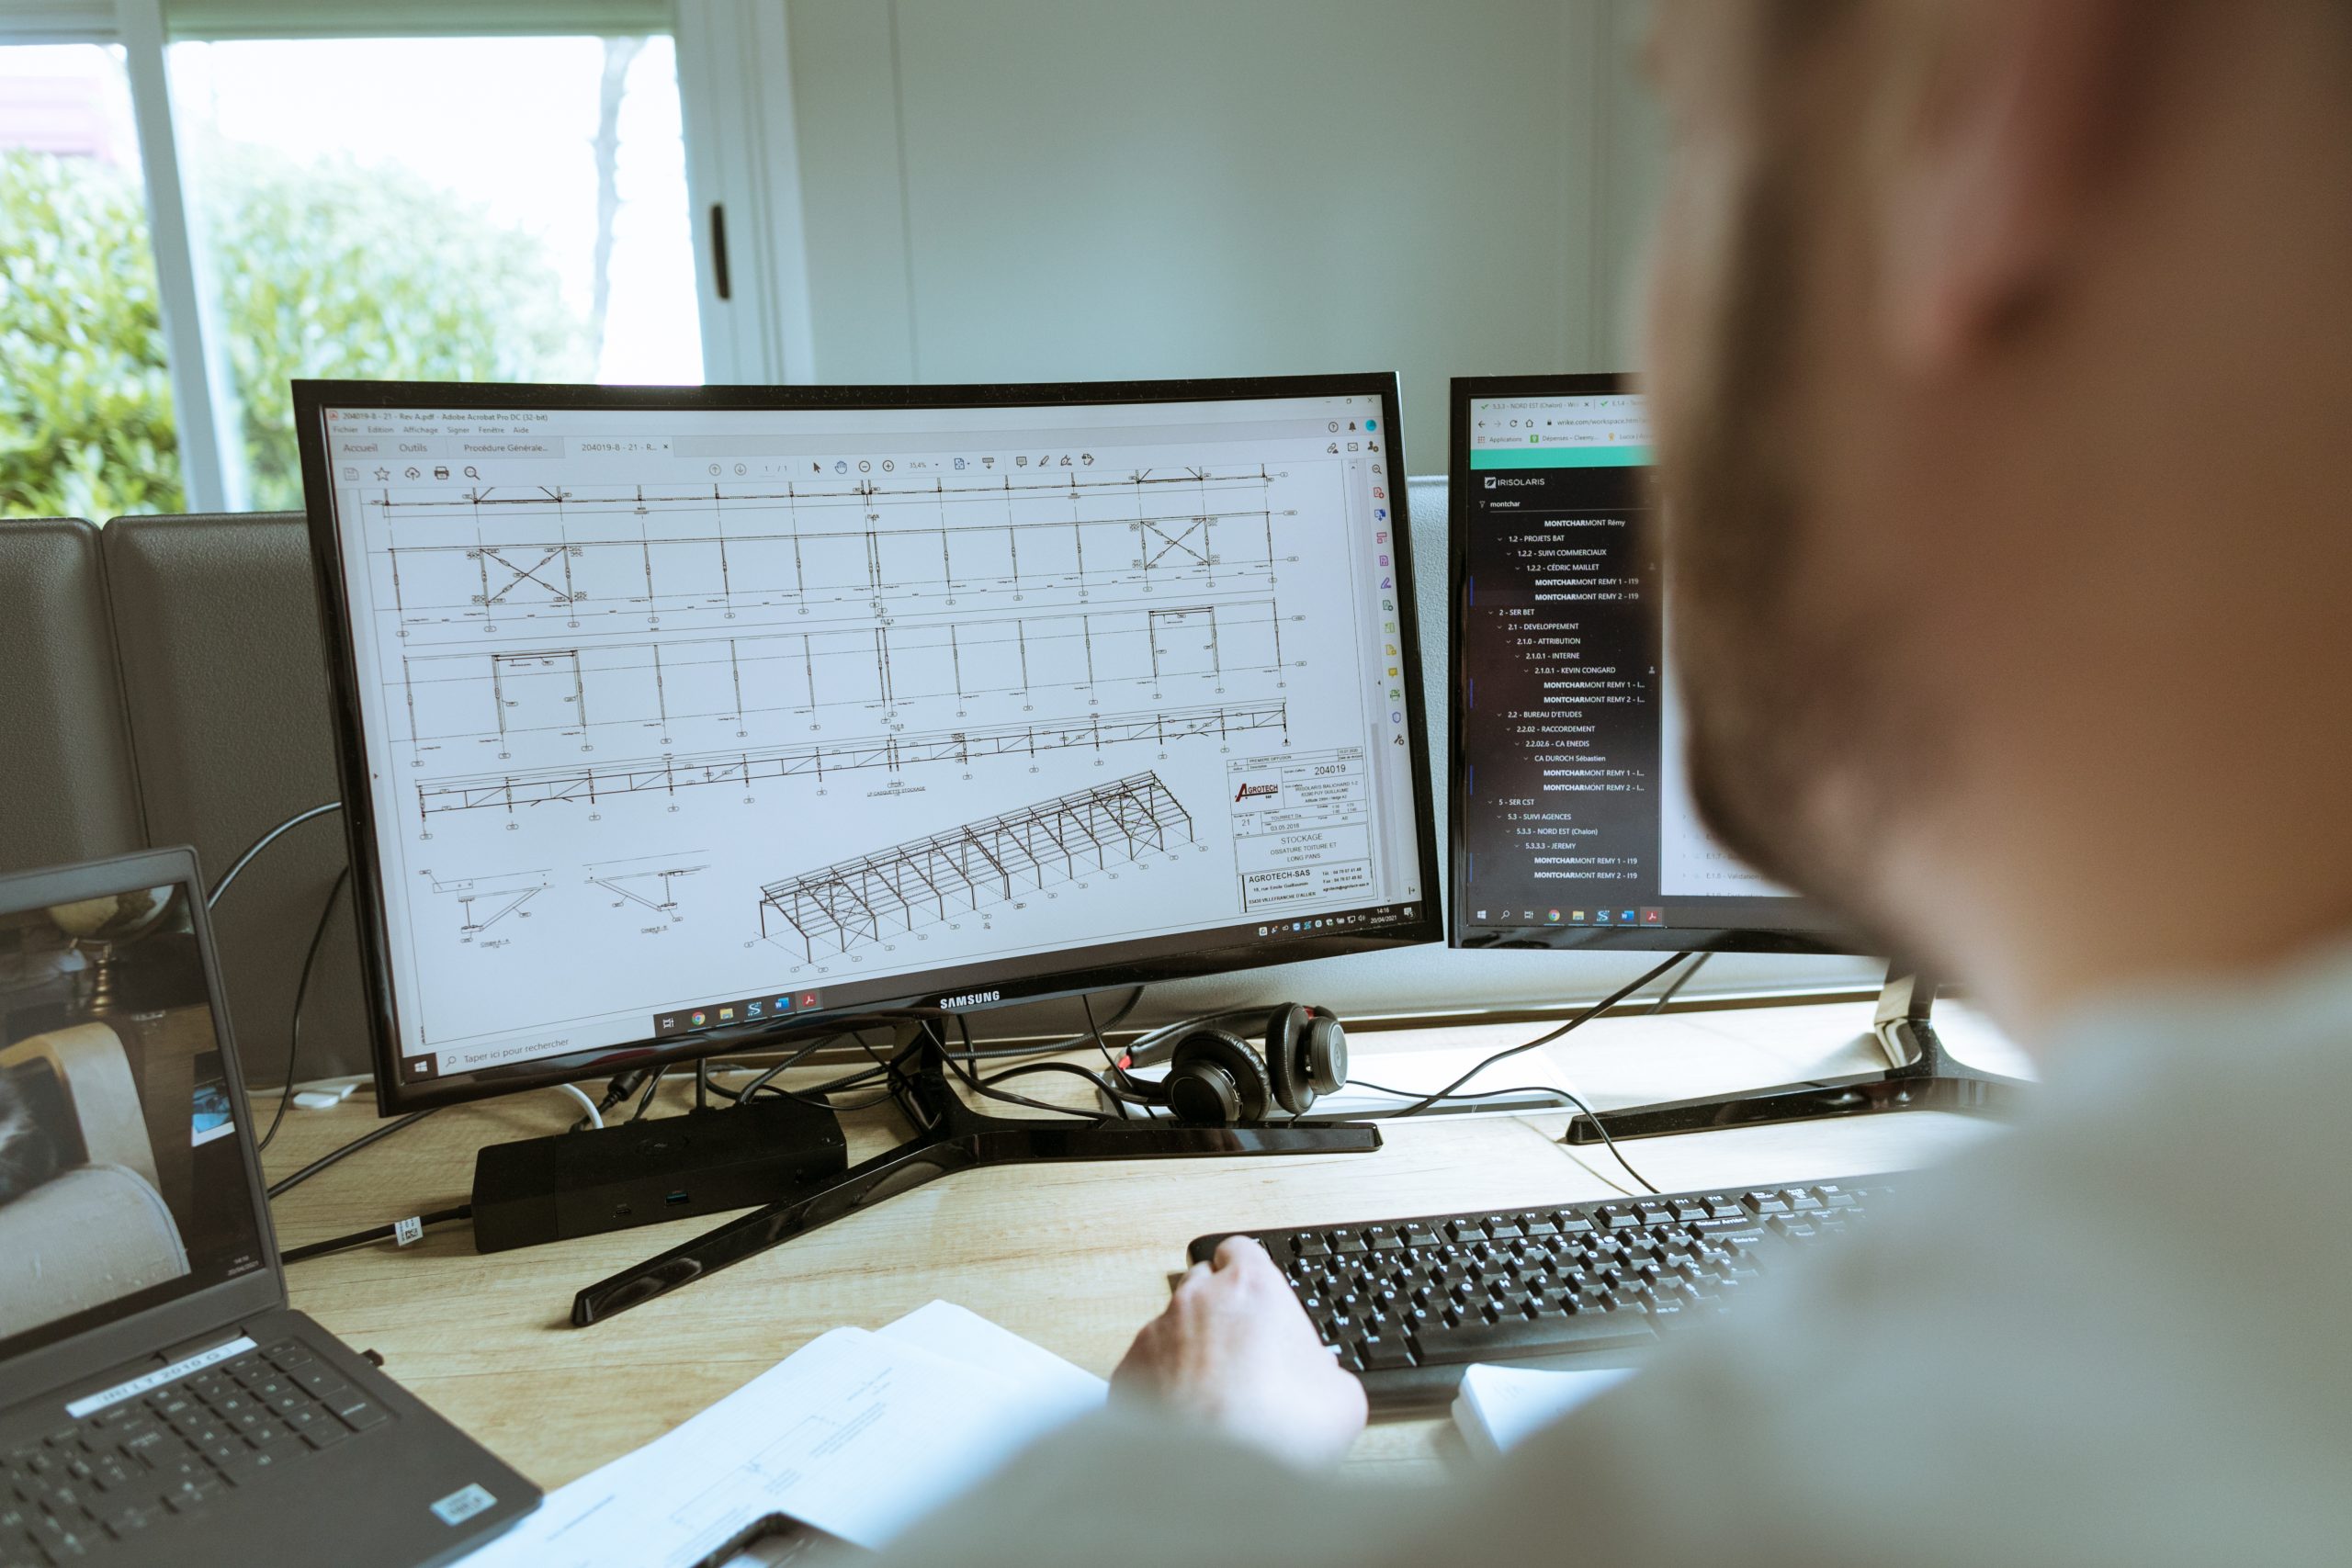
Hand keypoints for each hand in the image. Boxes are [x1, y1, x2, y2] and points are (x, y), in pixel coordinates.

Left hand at [1113, 1235, 1366, 1466]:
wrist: (1218, 1477)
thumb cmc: (1279, 1429)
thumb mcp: (1342, 1399)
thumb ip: (1327, 1372)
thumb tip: (1324, 1380)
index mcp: (1252, 1287)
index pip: (1242, 1251)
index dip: (1250, 1275)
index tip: (1258, 1299)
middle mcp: (1196, 1299)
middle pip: (1202, 1285)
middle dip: (1218, 1311)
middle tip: (1241, 1354)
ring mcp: (1156, 1334)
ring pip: (1172, 1328)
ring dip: (1189, 1351)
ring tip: (1213, 1397)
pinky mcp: (1128, 1373)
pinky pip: (1147, 1369)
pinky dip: (1162, 1386)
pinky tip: (1186, 1419)